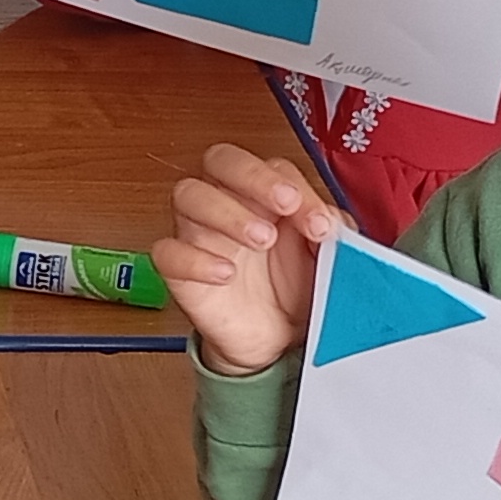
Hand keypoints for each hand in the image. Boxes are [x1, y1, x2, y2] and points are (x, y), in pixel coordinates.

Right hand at [155, 142, 336, 378]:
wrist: (274, 340)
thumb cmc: (294, 288)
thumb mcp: (325, 257)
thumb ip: (333, 232)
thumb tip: (333, 220)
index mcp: (264, 194)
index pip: (272, 167)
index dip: (296, 188)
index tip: (319, 224)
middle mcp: (227, 203)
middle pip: (220, 160)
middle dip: (253, 176)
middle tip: (284, 204)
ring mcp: (198, 234)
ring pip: (188, 195)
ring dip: (227, 211)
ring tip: (262, 240)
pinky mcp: (178, 271)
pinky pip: (168, 252)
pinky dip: (195, 259)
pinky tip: (226, 273)